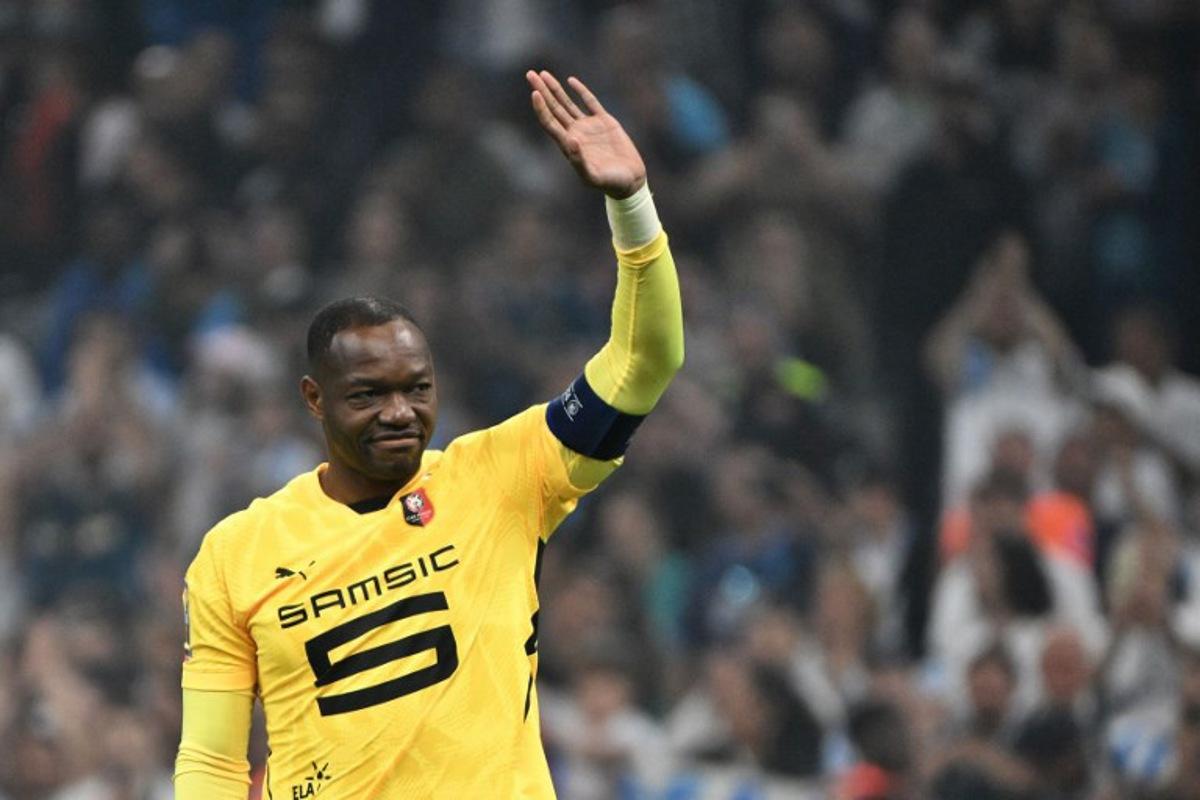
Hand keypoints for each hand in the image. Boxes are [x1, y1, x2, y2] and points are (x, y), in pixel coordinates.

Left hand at [526, 70, 645, 198]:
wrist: (630, 180)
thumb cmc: (610, 183)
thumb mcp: (593, 176)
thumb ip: (580, 161)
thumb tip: (570, 140)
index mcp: (568, 145)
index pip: (549, 123)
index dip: (541, 108)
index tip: (534, 93)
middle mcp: (575, 133)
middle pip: (553, 108)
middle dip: (542, 91)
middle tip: (530, 74)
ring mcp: (588, 127)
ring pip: (567, 103)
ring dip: (555, 89)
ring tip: (542, 74)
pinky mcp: (604, 122)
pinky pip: (590, 102)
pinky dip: (581, 91)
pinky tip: (571, 81)